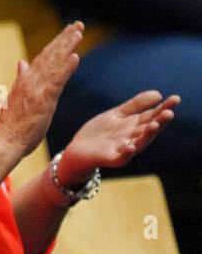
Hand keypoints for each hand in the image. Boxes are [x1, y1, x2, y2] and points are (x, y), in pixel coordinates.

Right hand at [0, 22, 83, 158]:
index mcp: (26, 80)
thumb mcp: (16, 97)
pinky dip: (66, 68)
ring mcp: (37, 89)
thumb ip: (21, 78)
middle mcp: (31, 80)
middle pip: (50, 55)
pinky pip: (57, 81)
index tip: (68, 31)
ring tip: (78, 32)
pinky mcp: (44, 100)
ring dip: (66, 46)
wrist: (6, 141)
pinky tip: (75, 57)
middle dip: (65, 38)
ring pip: (54, 63)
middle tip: (78, 24)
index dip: (56, 43)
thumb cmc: (13, 125)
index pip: (43, 57)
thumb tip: (22, 62)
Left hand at [59, 90, 179, 182]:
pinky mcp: (111, 159)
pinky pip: (121, 157)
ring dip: (147, 135)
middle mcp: (132, 138)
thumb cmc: (99, 133)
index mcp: (134, 126)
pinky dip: (127, 152)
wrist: (77, 151)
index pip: (152, 115)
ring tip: (154, 125)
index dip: (163, 108)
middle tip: (169, 113)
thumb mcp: (116, 115)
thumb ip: (135, 106)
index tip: (176, 98)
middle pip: (148, 129)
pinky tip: (131, 146)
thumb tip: (159, 94)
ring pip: (139, 142)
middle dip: (159, 122)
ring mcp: (123, 149)